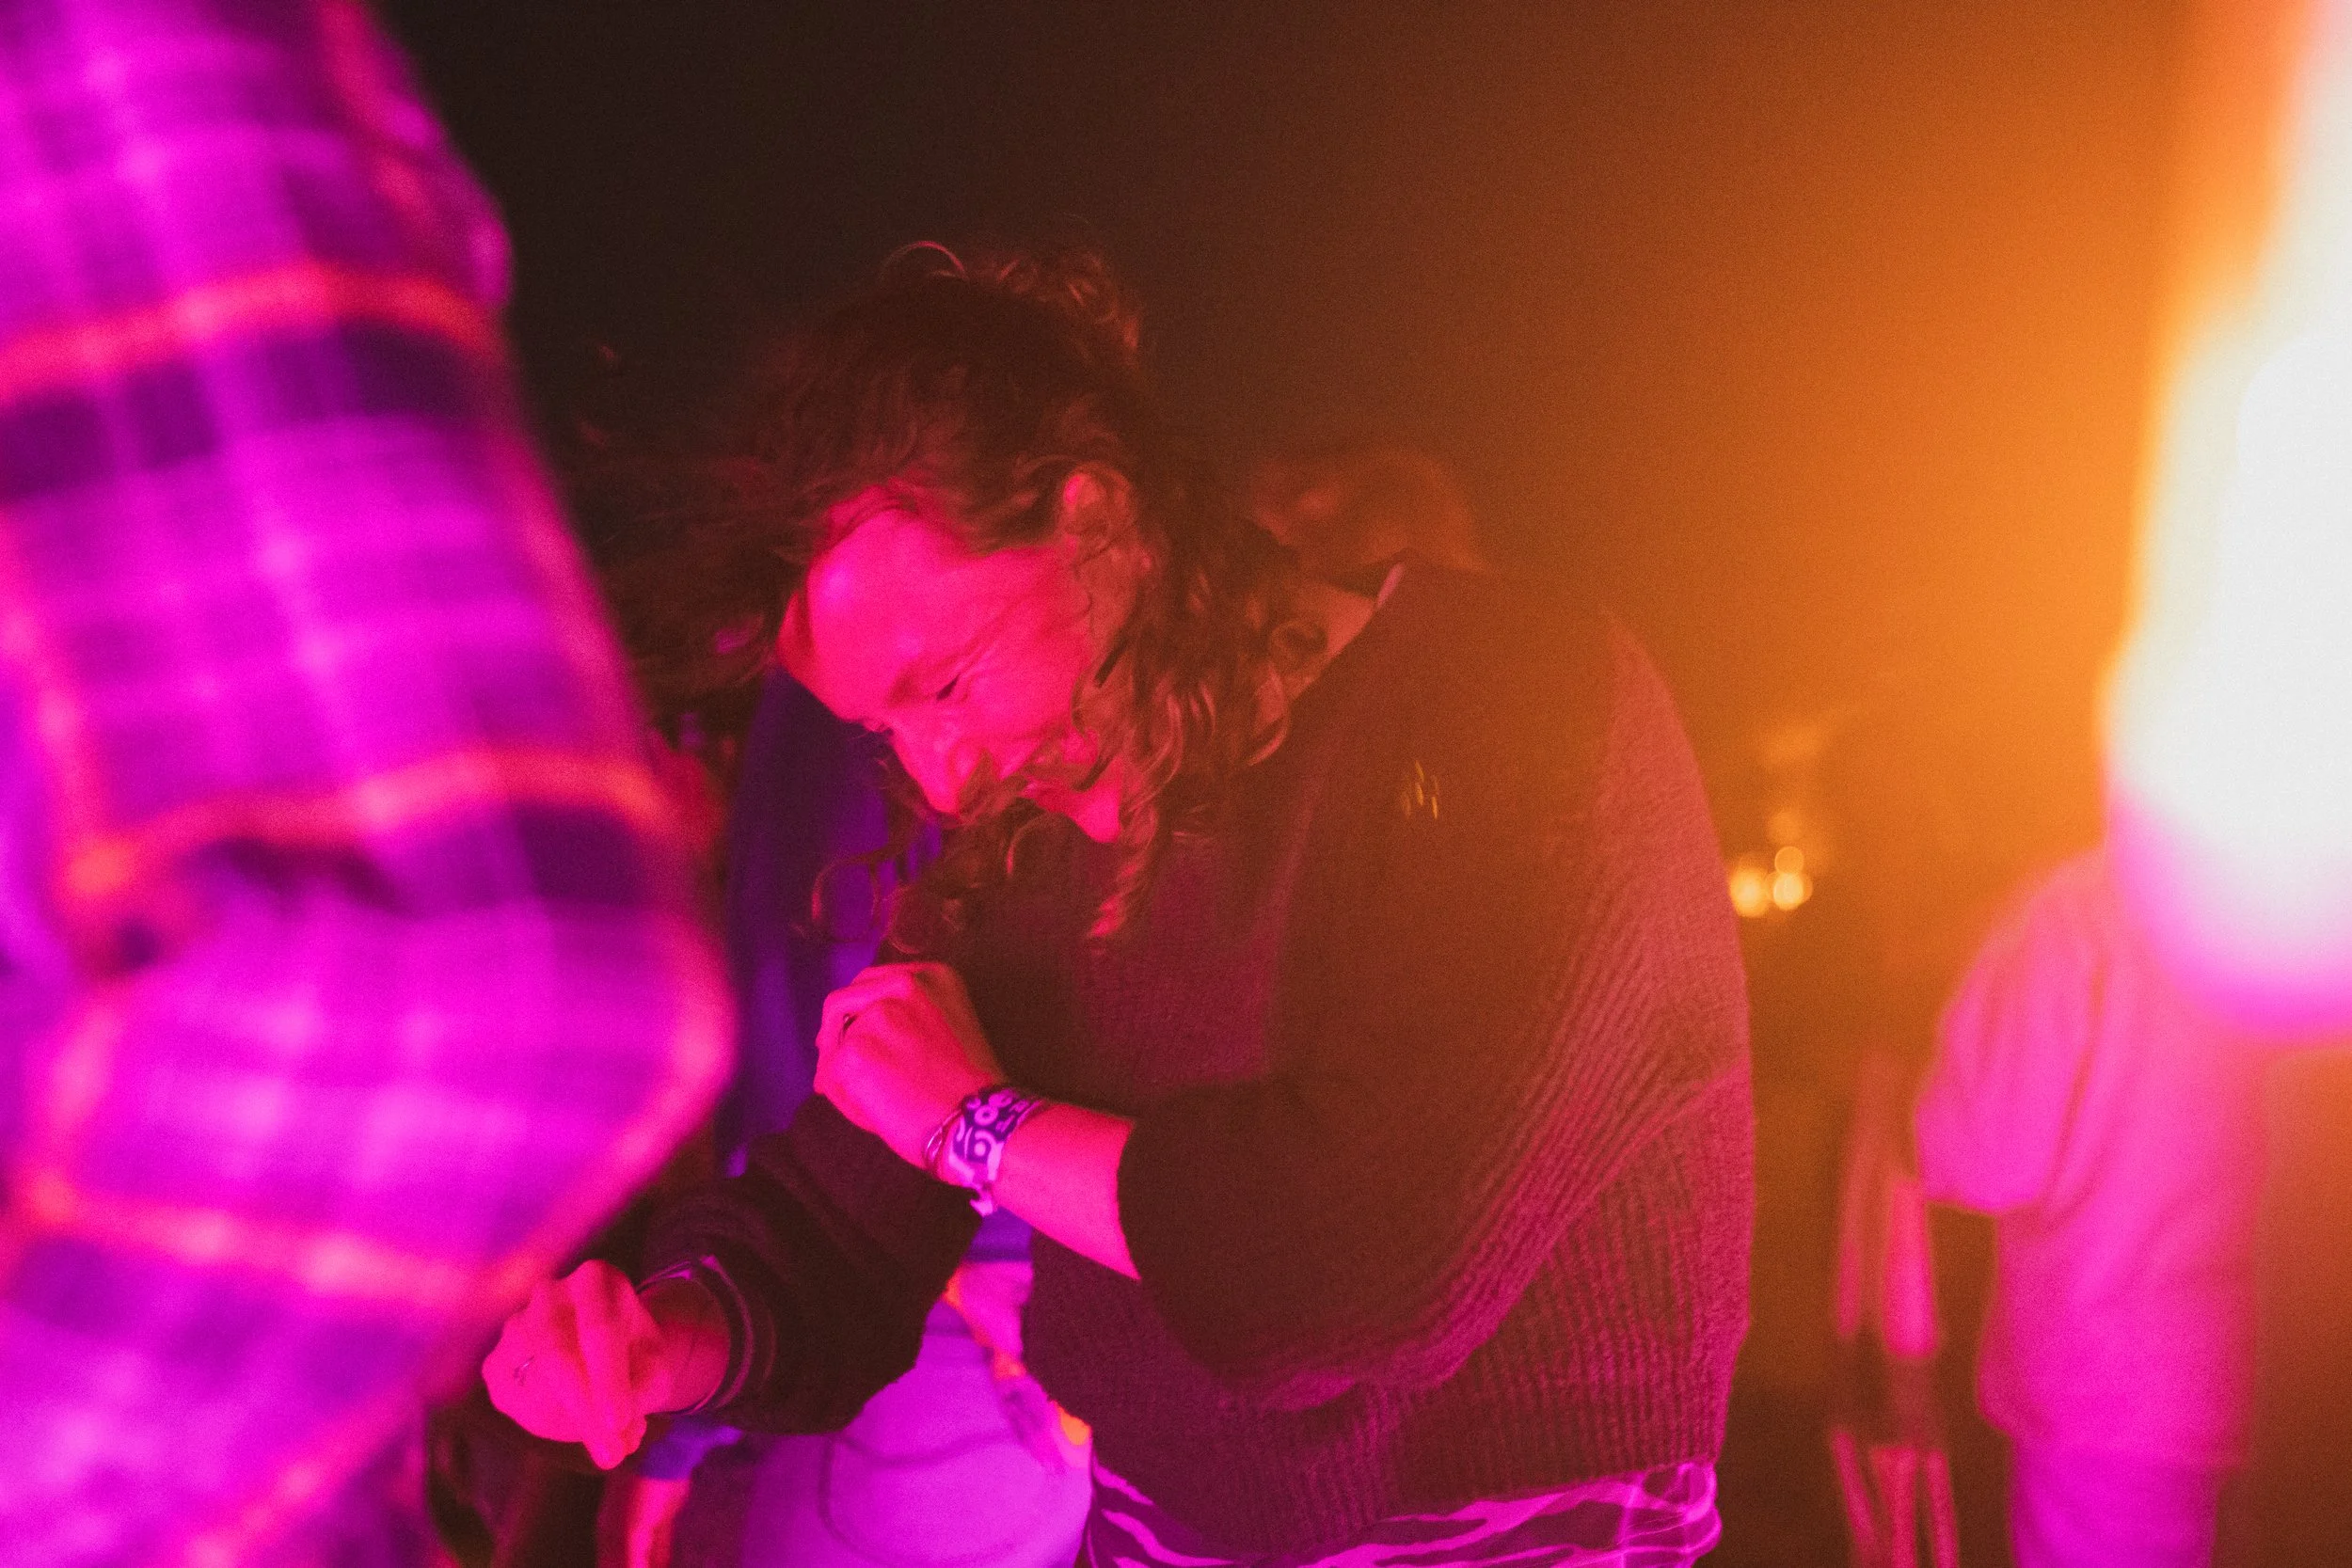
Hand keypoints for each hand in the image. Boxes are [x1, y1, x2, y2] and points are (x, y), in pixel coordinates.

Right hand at [482, 1262, 723, 1468]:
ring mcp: (516, 1325)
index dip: (608, 1380)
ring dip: (570, 1423)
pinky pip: (511, 1399)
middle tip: (612, 1455)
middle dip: (585, 1411)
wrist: (611, 1352)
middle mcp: (548, 1294)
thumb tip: (621, 1431)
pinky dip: (543, 1423)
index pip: (599, 1328)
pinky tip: (575, 1430)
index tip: (620, 1424)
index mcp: (595, 1280)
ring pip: (532, 1381)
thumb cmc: (638, 1355)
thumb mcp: (656, 1368)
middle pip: (558, 1355)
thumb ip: (643, 1390)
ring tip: (610, 1448)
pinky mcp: (495, 1362)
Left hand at [816, 962, 1003, 1168]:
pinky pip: (829, 1075)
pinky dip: (841, 1097)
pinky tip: (870, 1113)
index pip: (872, 982)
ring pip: (834, 1043)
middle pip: (843, 1002)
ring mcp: (874, 1016)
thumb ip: (910, 1015)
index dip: (859, 1012)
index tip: (856, 1035)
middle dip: (834, 1033)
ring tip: (867, 1100)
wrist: (978, 1122)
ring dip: (840, 1070)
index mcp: (931, 976)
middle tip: (834, 1064)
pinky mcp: (853, 1052)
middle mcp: (901, 985)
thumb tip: (859, 1031)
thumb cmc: (971, 1089)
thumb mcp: (950, 1026)